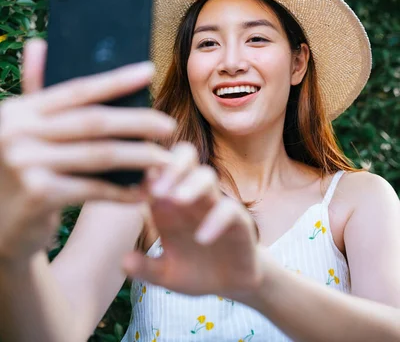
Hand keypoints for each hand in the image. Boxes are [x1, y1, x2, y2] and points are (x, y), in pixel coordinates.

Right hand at [0, 39, 175, 264]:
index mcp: (18, 111)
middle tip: (168, 125)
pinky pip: (93, 189)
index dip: (115, 80)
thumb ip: (34, 91)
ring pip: (99, 154)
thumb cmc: (19, 171)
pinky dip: (122, 191)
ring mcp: (25, 165)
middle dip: (137, 122)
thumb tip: (39, 44)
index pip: (76, 89)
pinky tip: (143, 192)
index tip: (149, 71)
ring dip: (139, 157)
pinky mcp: (37, 196)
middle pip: (93, 121)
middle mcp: (17, 133)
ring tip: (165, 158)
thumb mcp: (20, 129)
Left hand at [122, 143, 264, 301]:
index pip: (158, 169)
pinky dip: (215, 219)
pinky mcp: (238, 220)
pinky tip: (202, 237)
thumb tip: (123, 262)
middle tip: (155, 189)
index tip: (130, 187)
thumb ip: (146, 267)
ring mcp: (214, 205)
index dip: (144, 172)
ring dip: (190, 184)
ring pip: (206, 176)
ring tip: (176, 200)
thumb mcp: (165, 274)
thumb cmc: (193, 270)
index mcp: (168, 202)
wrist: (230, 285)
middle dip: (170, 166)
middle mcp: (191, 196)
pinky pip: (228, 209)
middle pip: (184, 158)